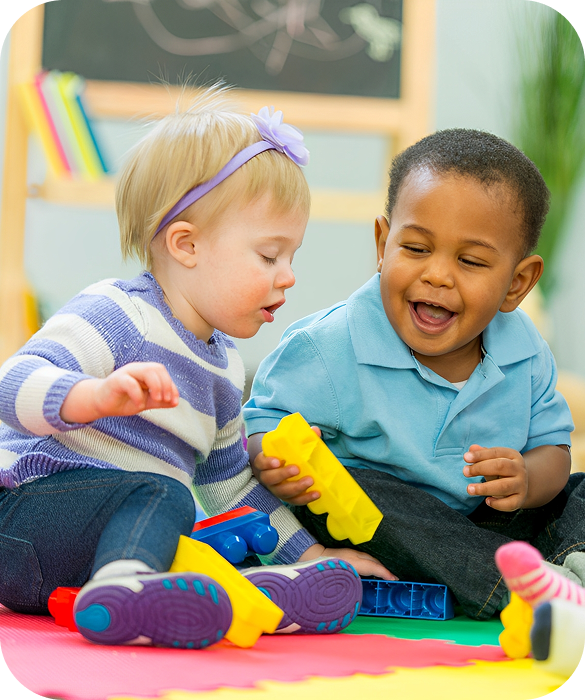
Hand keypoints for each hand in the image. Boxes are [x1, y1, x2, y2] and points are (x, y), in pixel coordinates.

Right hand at [61, 362, 179, 423]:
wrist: (101, 405)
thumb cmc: (123, 401)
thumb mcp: (144, 402)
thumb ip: (159, 401)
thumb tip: (176, 402)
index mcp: (145, 372)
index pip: (163, 373)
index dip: (172, 386)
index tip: (174, 401)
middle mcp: (137, 369)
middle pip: (157, 368)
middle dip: (166, 384)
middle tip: (165, 400)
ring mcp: (126, 372)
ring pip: (147, 371)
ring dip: (156, 386)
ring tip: (157, 400)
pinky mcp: (116, 380)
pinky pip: (131, 383)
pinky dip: (138, 395)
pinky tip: (139, 405)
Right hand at [252, 426, 321, 505]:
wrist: (280, 467)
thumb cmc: (284, 454)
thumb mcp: (287, 444)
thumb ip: (300, 437)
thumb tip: (315, 431)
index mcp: (264, 462)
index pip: (261, 463)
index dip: (267, 463)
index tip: (278, 461)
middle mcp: (267, 477)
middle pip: (270, 479)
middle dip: (283, 475)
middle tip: (297, 469)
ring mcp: (276, 489)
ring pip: (282, 492)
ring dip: (296, 488)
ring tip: (310, 481)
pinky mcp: (286, 497)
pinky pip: (294, 501)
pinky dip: (305, 498)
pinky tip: (316, 493)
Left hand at [299, 543, 396, 579]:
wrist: (313, 555)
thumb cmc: (325, 569)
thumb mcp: (339, 580)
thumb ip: (351, 587)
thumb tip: (359, 595)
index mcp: (355, 562)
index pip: (374, 567)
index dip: (385, 574)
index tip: (394, 579)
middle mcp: (355, 555)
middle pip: (374, 562)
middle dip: (384, 570)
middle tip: (393, 579)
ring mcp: (352, 553)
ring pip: (369, 559)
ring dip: (378, 567)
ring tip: (385, 576)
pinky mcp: (349, 553)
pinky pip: (364, 558)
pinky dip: (371, 564)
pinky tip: (371, 571)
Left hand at [463, 444, 527, 510]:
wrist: (519, 484)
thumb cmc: (500, 469)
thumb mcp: (492, 460)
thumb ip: (482, 454)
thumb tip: (472, 448)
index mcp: (513, 455)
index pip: (496, 452)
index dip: (480, 455)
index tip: (465, 458)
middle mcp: (519, 469)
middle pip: (500, 466)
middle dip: (480, 468)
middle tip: (465, 472)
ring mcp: (521, 485)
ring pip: (504, 486)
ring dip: (485, 488)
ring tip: (470, 489)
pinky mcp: (520, 499)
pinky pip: (510, 503)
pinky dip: (498, 504)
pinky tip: (487, 501)